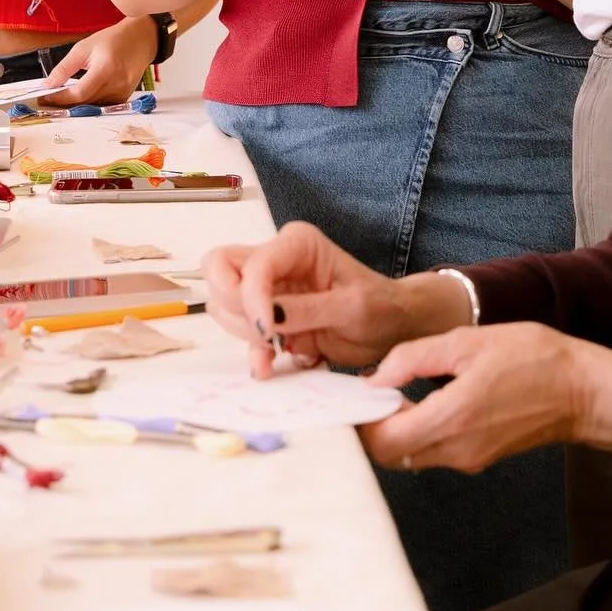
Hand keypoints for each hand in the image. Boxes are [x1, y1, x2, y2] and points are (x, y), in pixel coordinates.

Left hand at [35, 15, 157, 106]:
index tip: (45, 97)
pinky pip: (102, 105)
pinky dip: (89, 103)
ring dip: (76, 105)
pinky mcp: (125, 97)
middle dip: (64, 103)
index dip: (60, 98)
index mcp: (105, 69)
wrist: (141, 39)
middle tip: (47, 100)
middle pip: (85, 103)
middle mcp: (116, 84)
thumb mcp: (83, 48)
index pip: (79, 93)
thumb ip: (64, 68)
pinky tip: (80, 96)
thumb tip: (48, 84)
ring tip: (61, 97)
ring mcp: (123, 93)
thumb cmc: (113, 40)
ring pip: (93, 107)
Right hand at [201, 221, 447, 378]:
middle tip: (267, 335)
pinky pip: (239, 329)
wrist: (391, 327)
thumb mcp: (353, 308)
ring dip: (242, 331)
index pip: (253, 263)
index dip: (252, 297)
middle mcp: (274, 259)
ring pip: (223, 302)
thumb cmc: (380, 307)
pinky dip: (249, 350)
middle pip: (219, 270)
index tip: (269, 332)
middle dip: (235, 307)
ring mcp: (266, 288)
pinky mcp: (266, 316)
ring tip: (277, 350)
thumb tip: (269, 318)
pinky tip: (268, 367)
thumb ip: (309, 310)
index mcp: (296, 244)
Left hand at [360, 324, 611, 471]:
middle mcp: (456, 449)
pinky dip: (416, 432)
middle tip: (365, 393)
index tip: (350, 396)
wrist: (585, 391)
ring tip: (387, 392)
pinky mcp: (481, 456)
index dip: (358, 423)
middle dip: (370, 428)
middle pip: (390, 455)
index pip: (382, 443)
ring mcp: (470, 458)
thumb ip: (413, 358)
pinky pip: (434, 451)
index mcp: (450, 420)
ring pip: (411, 456)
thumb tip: (374, 377)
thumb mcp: (466, 342)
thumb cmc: (532, 358)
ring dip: (392, 430)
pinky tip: (416, 401)